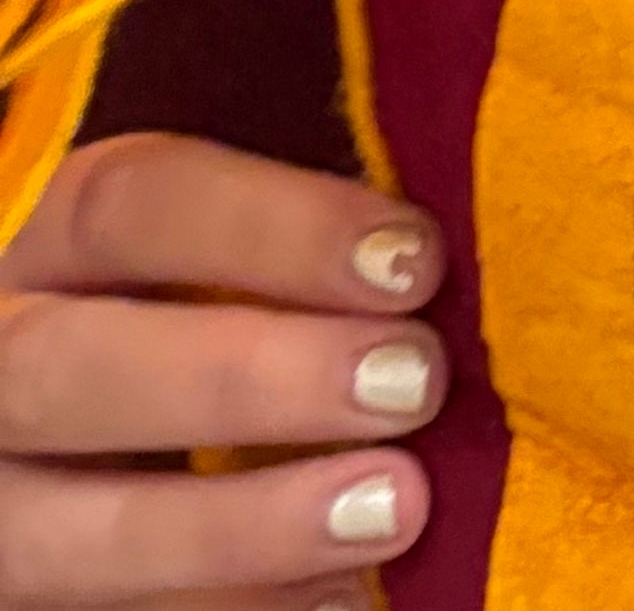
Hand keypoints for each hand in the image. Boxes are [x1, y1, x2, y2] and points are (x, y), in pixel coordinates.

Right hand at [0, 134, 440, 603]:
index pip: (131, 202)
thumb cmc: (226, 304)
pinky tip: (345, 595)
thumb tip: (450, 257)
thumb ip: (302, 247)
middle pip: (70, 367)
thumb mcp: (221, 253)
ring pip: (56, 533)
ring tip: (395, 507)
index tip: (417, 259)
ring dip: (232, 528)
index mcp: (45, 236)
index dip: (275, 226)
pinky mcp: (20, 598)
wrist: (107, 446)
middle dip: (246, 378)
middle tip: (414, 383)